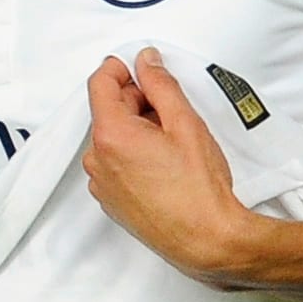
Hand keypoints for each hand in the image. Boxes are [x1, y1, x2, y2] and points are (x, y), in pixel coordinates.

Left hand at [82, 49, 260, 283]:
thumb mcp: (185, 124)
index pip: (100, 84)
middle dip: (136, 101)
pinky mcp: (109, 199)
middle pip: (108, 111)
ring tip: (171, 142)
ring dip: (135, 129)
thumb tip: (145, 61)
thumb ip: (161, 86)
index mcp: (110, 135)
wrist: (205, 240)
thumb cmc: (199, 188)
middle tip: (171, 111)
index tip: (139, 65)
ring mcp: (100, 182)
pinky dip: (132, 153)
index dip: (120, 68)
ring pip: (112, 137)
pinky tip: (162, 163)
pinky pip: (114, 162)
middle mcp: (96, 159)